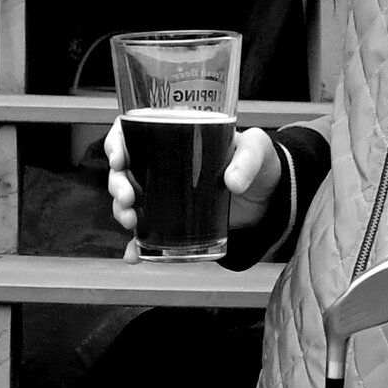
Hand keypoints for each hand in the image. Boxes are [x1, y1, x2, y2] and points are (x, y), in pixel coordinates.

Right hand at [104, 115, 281, 252]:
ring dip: (120, 211)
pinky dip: (136, 245)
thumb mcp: (257, 150)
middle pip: (124, 170)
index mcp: (176, 137)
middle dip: (116, 184)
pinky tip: (133, 255)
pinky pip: (148, 233)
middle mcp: (163, 165)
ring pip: (129, 200)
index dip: (117, 143)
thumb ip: (247, 159)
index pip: (133, 132)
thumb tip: (232, 182)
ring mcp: (166, 195)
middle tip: (127, 198)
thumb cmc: (259, 163)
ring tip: (130, 221)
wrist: (270, 198)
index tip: (118, 159)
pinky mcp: (174, 222)